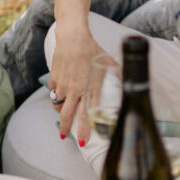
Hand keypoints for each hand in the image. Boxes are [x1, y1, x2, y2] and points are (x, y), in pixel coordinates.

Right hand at [49, 29, 110, 145]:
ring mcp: (63, 84)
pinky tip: (61, 92)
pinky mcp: (54, 78)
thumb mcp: (108, 62)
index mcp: (90, 87)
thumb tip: (125, 81)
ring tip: (63, 114)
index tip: (83, 141)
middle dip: (66, 128)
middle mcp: (76, 88)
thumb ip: (115, 74)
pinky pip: (54, 92)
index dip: (84, 129)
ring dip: (60, 111)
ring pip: (58, 105)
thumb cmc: (93, 49)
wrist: (73, 37)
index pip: (88, 114)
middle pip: (68, 115)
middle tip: (65, 136)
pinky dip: (56, 94)